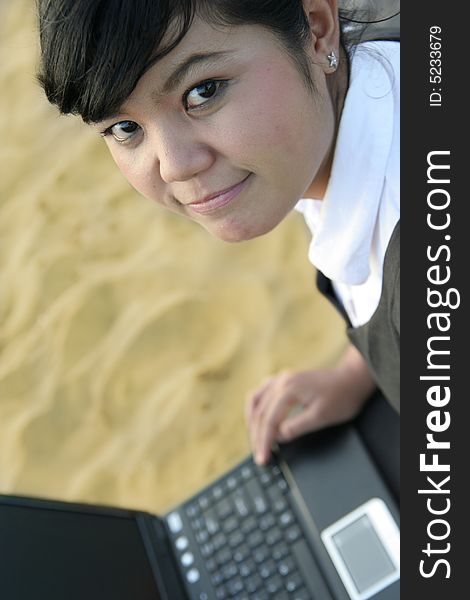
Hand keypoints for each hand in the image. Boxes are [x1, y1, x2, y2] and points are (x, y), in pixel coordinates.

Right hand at [245, 345, 374, 464]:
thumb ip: (296, 427)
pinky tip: (258, 419)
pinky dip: (256, 408)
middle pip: (259, 411)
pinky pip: (261, 393)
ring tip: (255, 439)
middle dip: (256, 435)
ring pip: (255, 400)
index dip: (264, 441)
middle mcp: (280, 381)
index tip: (262, 458)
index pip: (268, 420)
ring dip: (252, 421)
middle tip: (258, 455)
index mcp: (288, 388)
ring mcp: (281, 378)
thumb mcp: (321, 417)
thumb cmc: (341, 397)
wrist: (352, 378)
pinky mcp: (284, 380)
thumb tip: (278, 437)